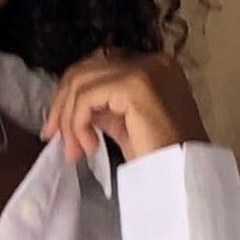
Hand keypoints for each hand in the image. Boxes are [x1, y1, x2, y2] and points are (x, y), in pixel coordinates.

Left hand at [40, 49, 206, 168]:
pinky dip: (77, 124)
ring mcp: (144, 70)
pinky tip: (88, 148)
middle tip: (53, 137)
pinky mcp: (135, 86)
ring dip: (68, 120)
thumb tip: (71, 108)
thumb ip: (105, 108)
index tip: (57, 127)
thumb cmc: (163, 160)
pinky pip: (86, 98)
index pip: (98, 66)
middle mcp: (151, 61)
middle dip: (61, 105)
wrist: (186, 179)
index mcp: (152, 67)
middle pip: (85, 69)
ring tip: (75, 151)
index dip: (70, 94)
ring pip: (81, 83)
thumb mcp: (128, 125)